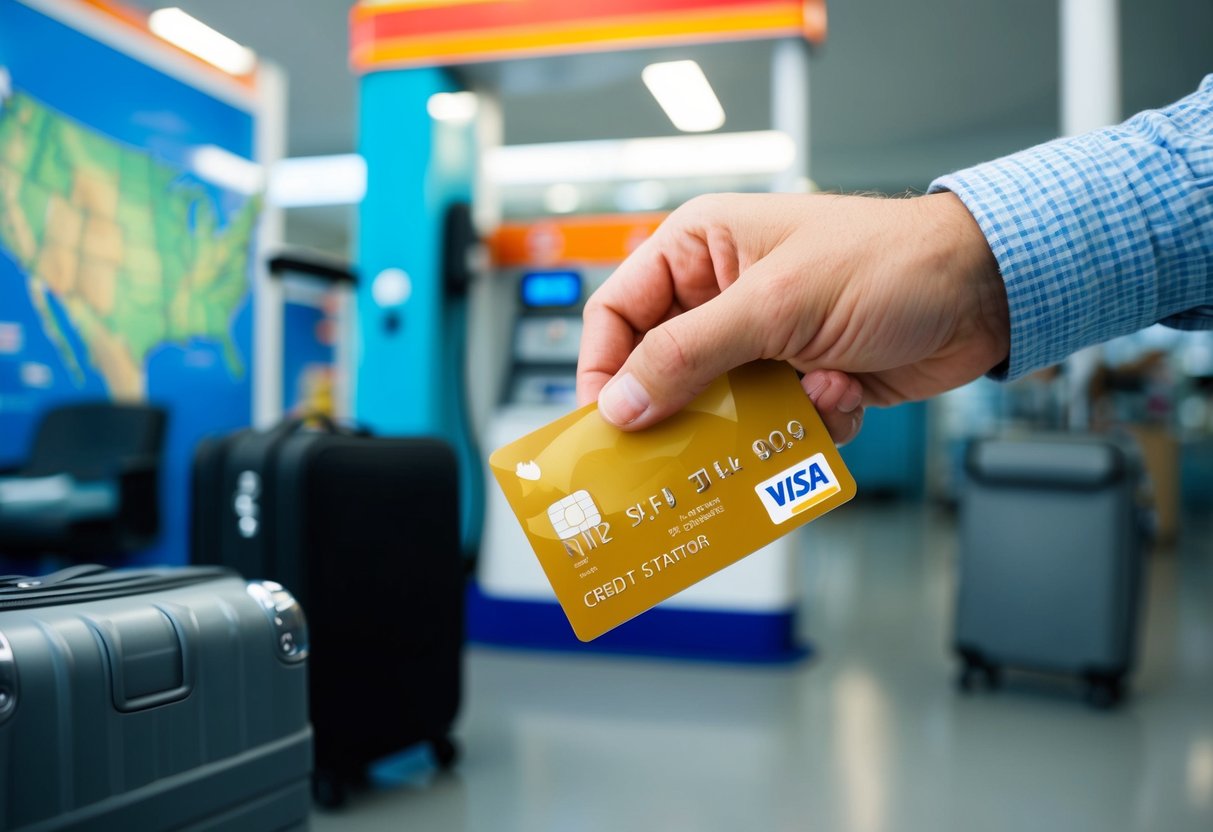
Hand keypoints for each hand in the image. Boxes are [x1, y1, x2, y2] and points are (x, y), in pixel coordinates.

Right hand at [576, 192, 1008, 444]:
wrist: (984, 293)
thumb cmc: (888, 264)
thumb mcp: (775, 305)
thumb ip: (689, 354)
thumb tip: (621, 402)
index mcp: (700, 250)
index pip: (618, 313)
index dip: (603, 369)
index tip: (605, 425)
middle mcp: (723, 296)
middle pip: (663, 370)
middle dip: (680, 411)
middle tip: (677, 454)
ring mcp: (763, 341)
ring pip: (720, 407)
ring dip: (755, 421)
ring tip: (792, 410)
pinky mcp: (799, 379)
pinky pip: (772, 424)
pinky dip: (807, 421)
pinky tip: (843, 389)